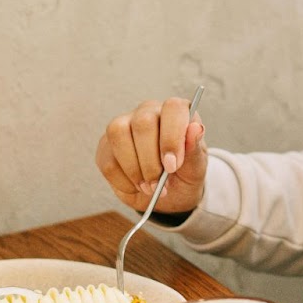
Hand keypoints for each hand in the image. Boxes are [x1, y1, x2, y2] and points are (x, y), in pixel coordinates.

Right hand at [94, 97, 207, 214]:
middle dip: (150, 160)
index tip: (172, 166)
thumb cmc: (185, 174)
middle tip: (159, 184)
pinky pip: (107, 159)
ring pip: (118, 134)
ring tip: (148, 187)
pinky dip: (122, 180)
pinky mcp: (106, 145)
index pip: (173, 108)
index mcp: (176, 112)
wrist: (168, 195)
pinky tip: (136, 187)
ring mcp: (124, 125)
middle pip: (143, 123)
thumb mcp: (196, 166)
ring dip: (133, 169)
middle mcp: (149, 112)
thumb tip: (196, 129)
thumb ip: (194, 148)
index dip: (171, 137)